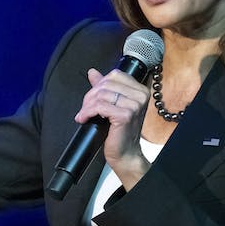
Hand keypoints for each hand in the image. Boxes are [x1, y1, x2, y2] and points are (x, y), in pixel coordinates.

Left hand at [74, 68, 151, 189]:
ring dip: (87, 105)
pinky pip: (99, 106)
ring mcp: (134, 105)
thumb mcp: (113, 104)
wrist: (126, 153)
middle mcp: (140, 95)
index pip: (114, 75)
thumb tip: (92, 72)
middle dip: (90, 96)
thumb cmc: (121, 132)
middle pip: (106, 84)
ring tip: (84, 114)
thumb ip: (104, 87)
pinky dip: (88, 112)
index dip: (98, 84)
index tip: (92, 97)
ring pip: (101, 95)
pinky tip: (84, 118)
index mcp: (140, 90)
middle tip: (85, 108)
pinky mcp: (125, 115)